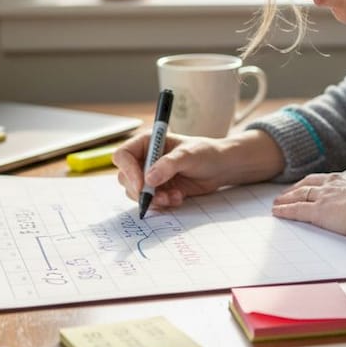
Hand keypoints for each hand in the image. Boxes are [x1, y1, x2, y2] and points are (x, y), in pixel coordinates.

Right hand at [112, 129, 283, 210]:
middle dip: (141, 191)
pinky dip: (162, 203)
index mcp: (147, 143)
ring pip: (137, 193)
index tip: (141, 185)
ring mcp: (151, 176)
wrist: (221, 167)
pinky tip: (178, 198)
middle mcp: (145, 159)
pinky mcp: (159, 190)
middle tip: (159, 197)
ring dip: (153, 199)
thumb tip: (148, 179)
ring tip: (174, 197)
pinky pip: (151, 201)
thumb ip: (168, 165)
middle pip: (125, 178)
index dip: (128, 170)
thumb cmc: (206, 153)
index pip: (123, 156)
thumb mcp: (188, 155)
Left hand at [271, 169, 345, 236]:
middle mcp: (334, 183)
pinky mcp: (318, 211)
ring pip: (300, 194)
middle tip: (287, 192)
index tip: (311, 185)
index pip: (328, 178)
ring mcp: (325, 196)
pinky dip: (285, 210)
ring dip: (286, 198)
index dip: (317, 182)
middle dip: (297, 187)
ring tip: (277, 202)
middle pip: (309, 183)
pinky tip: (277, 212)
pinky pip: (296, 210)